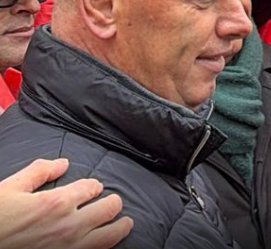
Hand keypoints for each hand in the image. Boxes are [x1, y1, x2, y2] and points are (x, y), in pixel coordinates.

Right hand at [0, 159, 132, 248]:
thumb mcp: (11, 188)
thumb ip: (39, 172)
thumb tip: (63, 163)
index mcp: (57, 203)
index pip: (91, 188)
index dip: (94, 186)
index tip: (94, 187)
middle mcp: (69, 225)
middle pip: (108, 209)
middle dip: (113, 202)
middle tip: (114, 201)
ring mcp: (69, 247)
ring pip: (109, 236)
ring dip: (120, 227)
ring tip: (126, 222)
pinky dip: (104, 246)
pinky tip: (105, 242)